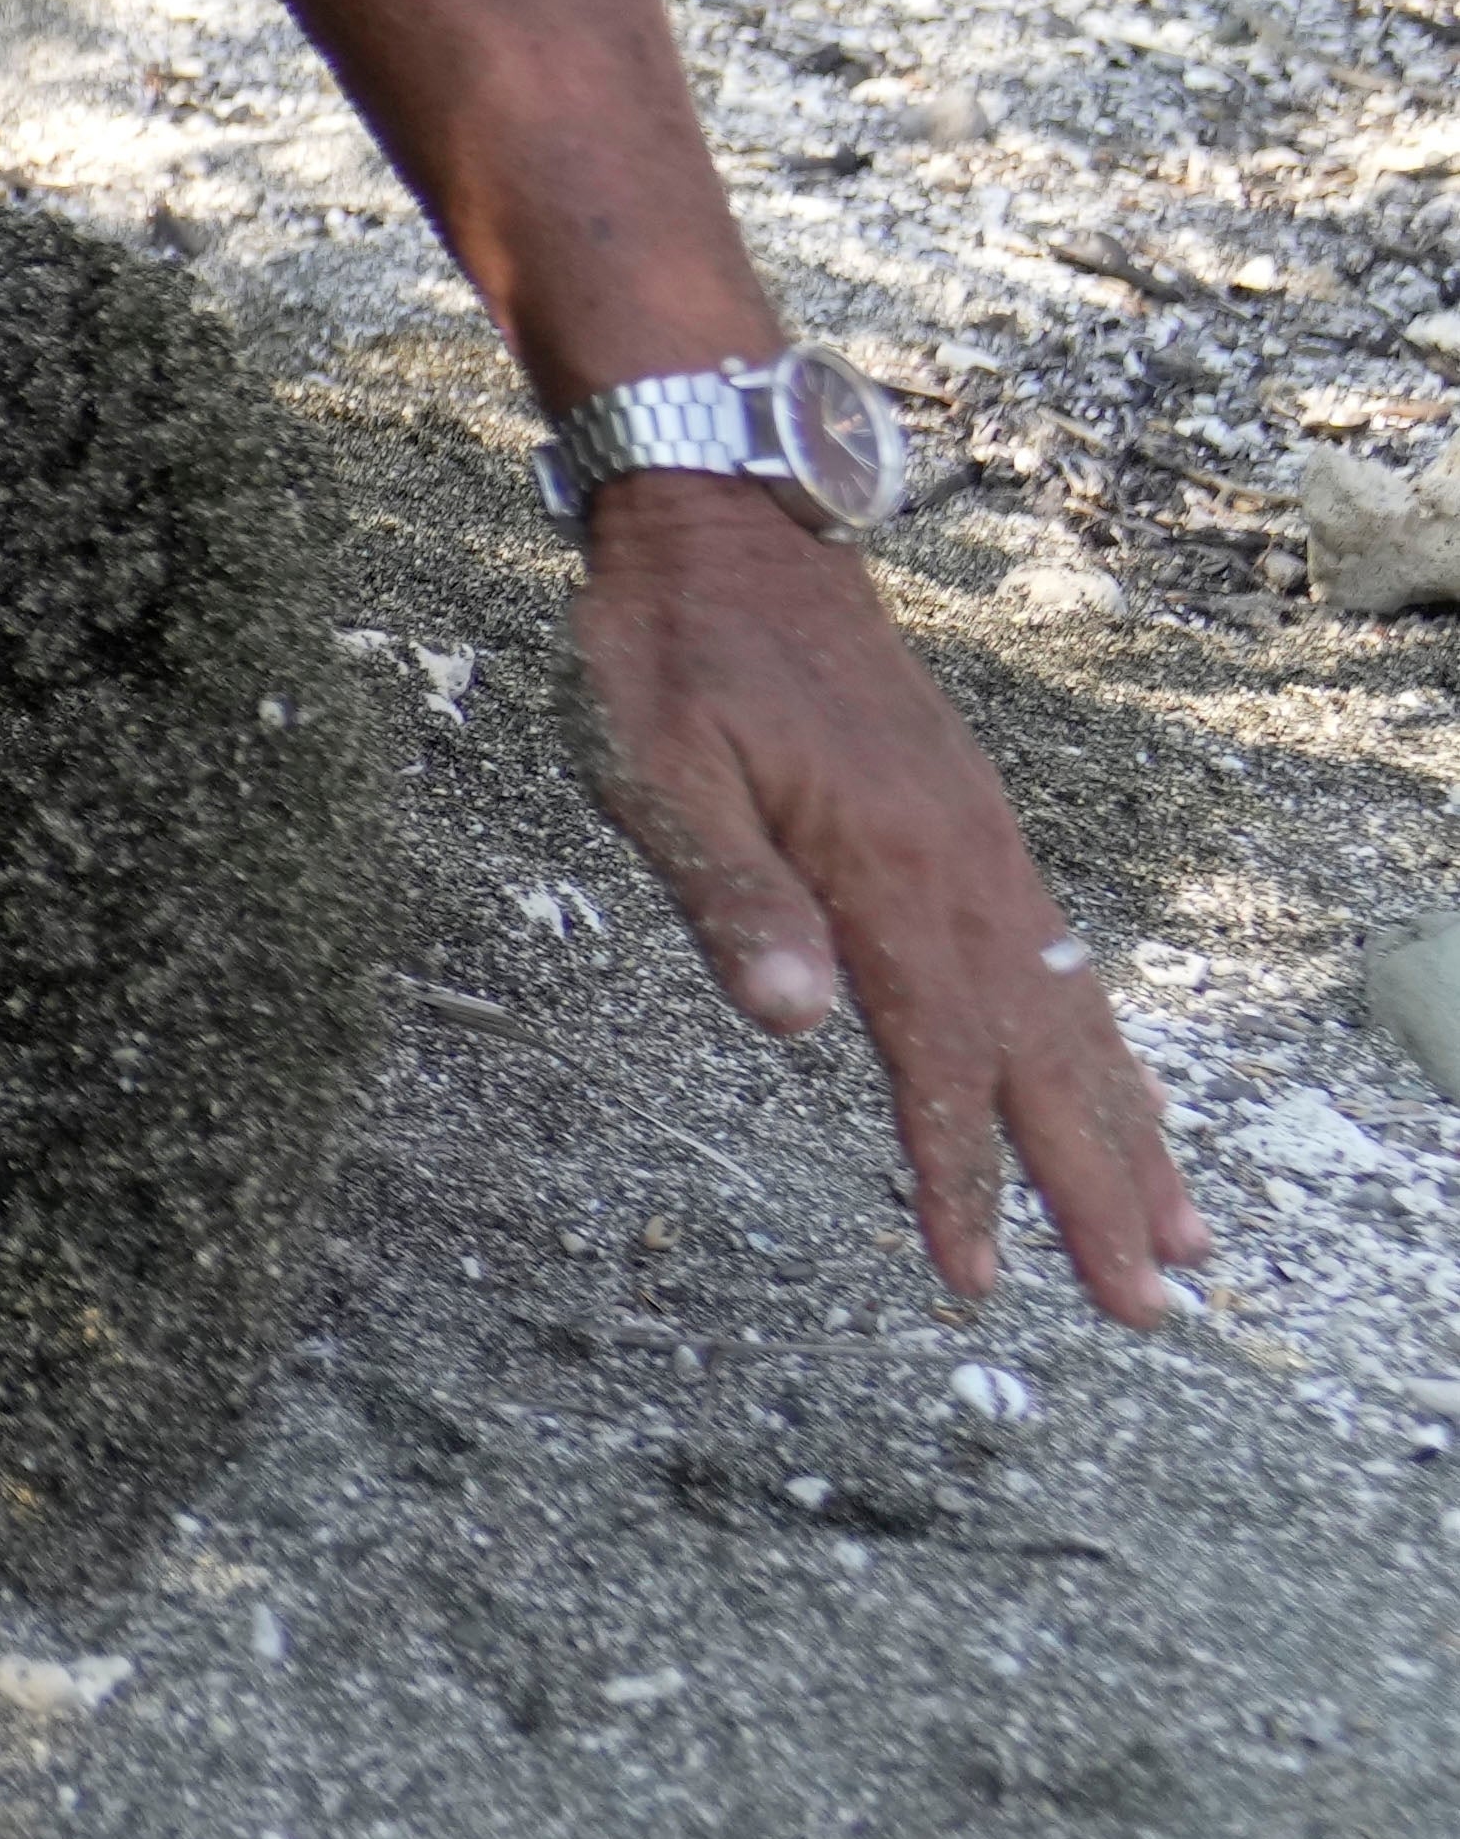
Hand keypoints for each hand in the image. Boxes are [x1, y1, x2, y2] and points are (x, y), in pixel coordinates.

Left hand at [568, 479, 1200, 1317]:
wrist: (732, 528)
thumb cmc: (670, 650)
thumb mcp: (654, 763)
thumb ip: (726, 890)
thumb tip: (793, 1019)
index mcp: (884, 870)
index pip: (935, 1060)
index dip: (958, 1178)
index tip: (976, 1281)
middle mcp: (962, 870)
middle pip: (1042, 1062)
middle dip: (1093, 1191)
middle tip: (1149, 1310)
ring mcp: (982, 850)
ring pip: (1076, 1021)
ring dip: (1129, 1135)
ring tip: (1183, 1240)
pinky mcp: (974, 833)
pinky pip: (1062, 969)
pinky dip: (1105, 1050)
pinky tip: (1117, 1098)